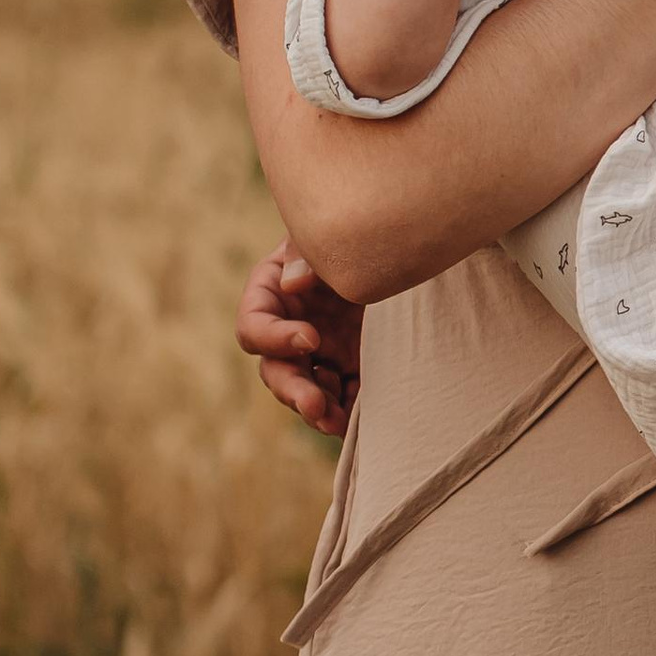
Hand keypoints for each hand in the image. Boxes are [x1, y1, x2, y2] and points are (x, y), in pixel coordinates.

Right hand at [238, 244, 364, 437]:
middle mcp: (289, 327)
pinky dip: (348, 410)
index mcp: (273, 292)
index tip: (311, 339)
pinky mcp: (348, 365)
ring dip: (318, 410)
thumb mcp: (334, 236)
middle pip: (276, 369)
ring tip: (338, 423)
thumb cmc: (358, 231)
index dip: (274, 338)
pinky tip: (362, 418)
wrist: (401, 244)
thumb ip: (309, 255)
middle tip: (315, 405)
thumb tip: (291, 282)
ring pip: (305, 391)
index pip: (254, 325)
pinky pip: (341, 397)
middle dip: (293, 390)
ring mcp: (319, 351)